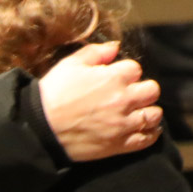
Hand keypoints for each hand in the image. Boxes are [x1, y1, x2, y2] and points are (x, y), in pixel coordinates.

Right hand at [37, 41, 162, 162]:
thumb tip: (116, 46)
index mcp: (113, 78)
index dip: (126, 73)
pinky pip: (147, 139)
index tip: (116, 79)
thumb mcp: (70, 65)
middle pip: (152, 90)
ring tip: (136, 112)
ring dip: (148, 111)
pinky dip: (150, 133)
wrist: (37, 128)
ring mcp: (123, 124)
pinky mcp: (120, 144)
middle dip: (142, 90)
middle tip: (129, 95)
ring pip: (154, 114)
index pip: (136, 69)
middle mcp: (123, 100)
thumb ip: (96, 52)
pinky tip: (143, 129)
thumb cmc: (53, 94)